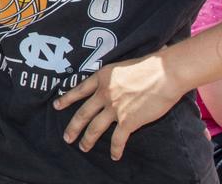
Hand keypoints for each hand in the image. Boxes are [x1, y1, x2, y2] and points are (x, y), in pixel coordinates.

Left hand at [54, 50, 181, 159]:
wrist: (164, 73)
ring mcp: (114, 108)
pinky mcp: (128, 120)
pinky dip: (116, 149)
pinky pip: (118, 138)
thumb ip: (115, 77)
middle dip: (73, 127)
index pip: (79, 90)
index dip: (66, 99)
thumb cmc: (150, 66)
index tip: (56, 106)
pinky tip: (115, 156)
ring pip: (95, 127)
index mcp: (102, 77)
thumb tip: (117, 81)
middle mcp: (104, 93)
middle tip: (66, 138)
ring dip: (88, 139)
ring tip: (83, 147)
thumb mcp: (122, 66)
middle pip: (83, 113)